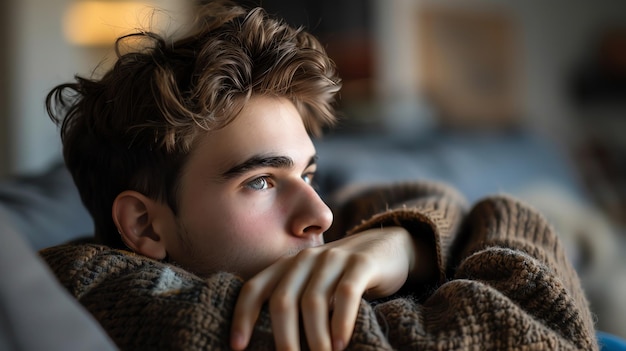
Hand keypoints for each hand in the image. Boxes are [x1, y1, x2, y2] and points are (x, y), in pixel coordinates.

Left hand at [230, 226, 417, 350]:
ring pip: (313, 301)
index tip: (237, 346)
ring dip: (314, 337)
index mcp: (288, 265)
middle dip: (282, 338)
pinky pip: (346, 294)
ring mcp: (334, 258)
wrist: (389, 247)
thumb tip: (277, 345)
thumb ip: (294, 303)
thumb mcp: (314, 286)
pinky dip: (341, 322)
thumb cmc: (344, 278)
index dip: (242, 316)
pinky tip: (340, 344)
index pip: (255, 289)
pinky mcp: (361, 263)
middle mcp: (306, 259)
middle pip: (282, 300)